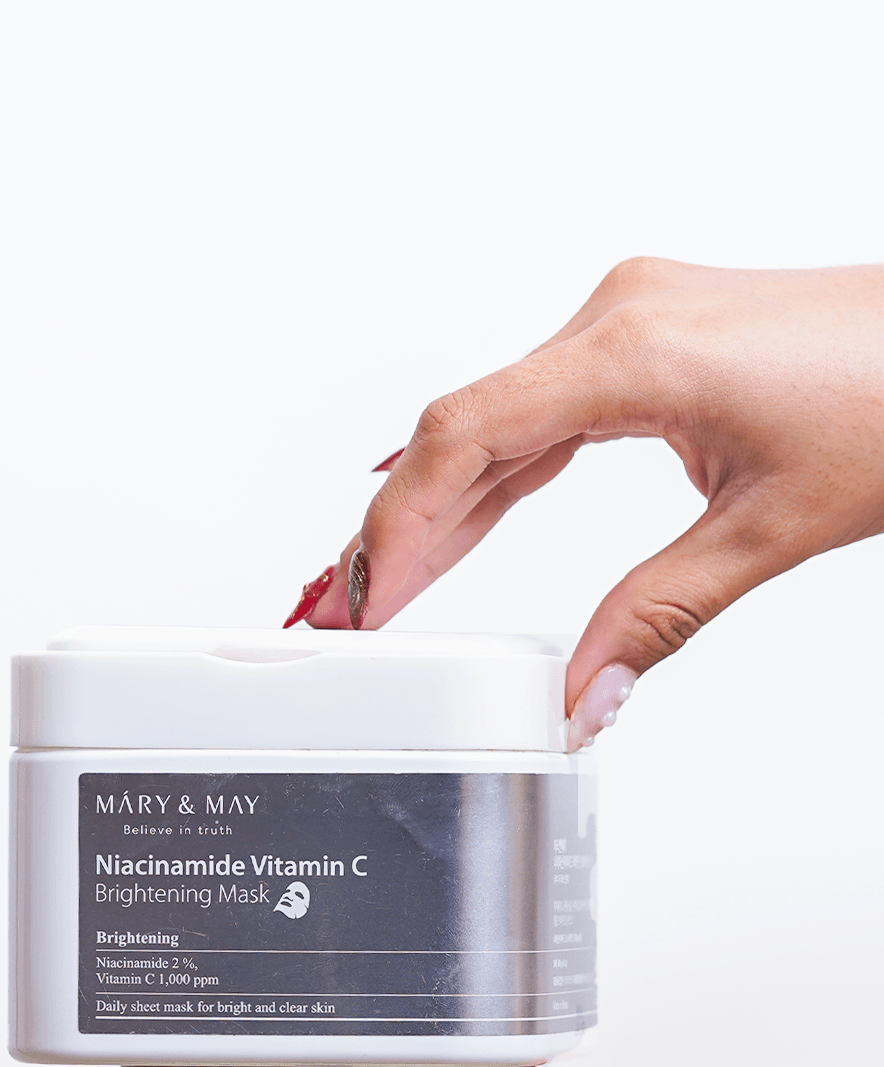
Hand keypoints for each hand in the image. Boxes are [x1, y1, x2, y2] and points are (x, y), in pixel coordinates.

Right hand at [296, 259, 883, 746]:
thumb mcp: (770, 530)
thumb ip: (657, 617)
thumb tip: (581, 696)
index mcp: (633, 351)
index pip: (465, 441)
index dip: (399, 531)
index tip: (363, 603)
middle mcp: (618, 317)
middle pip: (462, 429)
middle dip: (400, 530)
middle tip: (348, 611)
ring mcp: (631, 320)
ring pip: (496, 418)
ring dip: (441, 506)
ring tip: (390, 586)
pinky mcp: (650, 337)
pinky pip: (542, 409)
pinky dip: (497, 476)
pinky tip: (467, 526)